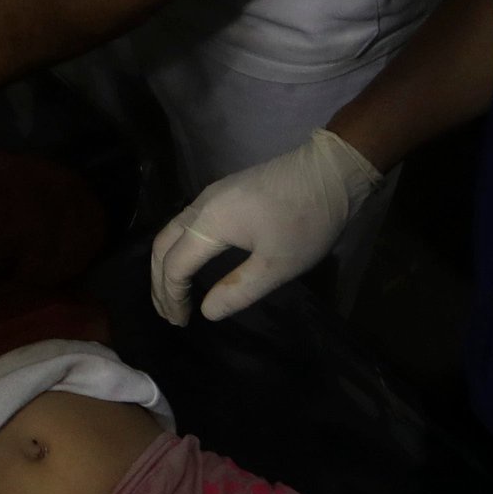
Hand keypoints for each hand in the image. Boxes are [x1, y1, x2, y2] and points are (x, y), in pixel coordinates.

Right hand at [150, 127, 380, 324]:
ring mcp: (212, 194)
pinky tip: (192, 263)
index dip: (172, 297)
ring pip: (173, 232)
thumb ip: (238, 290)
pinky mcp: (225, 192)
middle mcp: (202, 205)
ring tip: (174, 293)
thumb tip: (207, 311)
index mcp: (209, 223)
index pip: (174, 265)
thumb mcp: (277, 265)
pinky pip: (187, 223)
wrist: (332, 170)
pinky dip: (180, 248)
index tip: (180, 323)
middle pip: (163, 245)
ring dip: (168, 264)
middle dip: (160, 283)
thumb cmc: (307, 220)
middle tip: (168, 314)